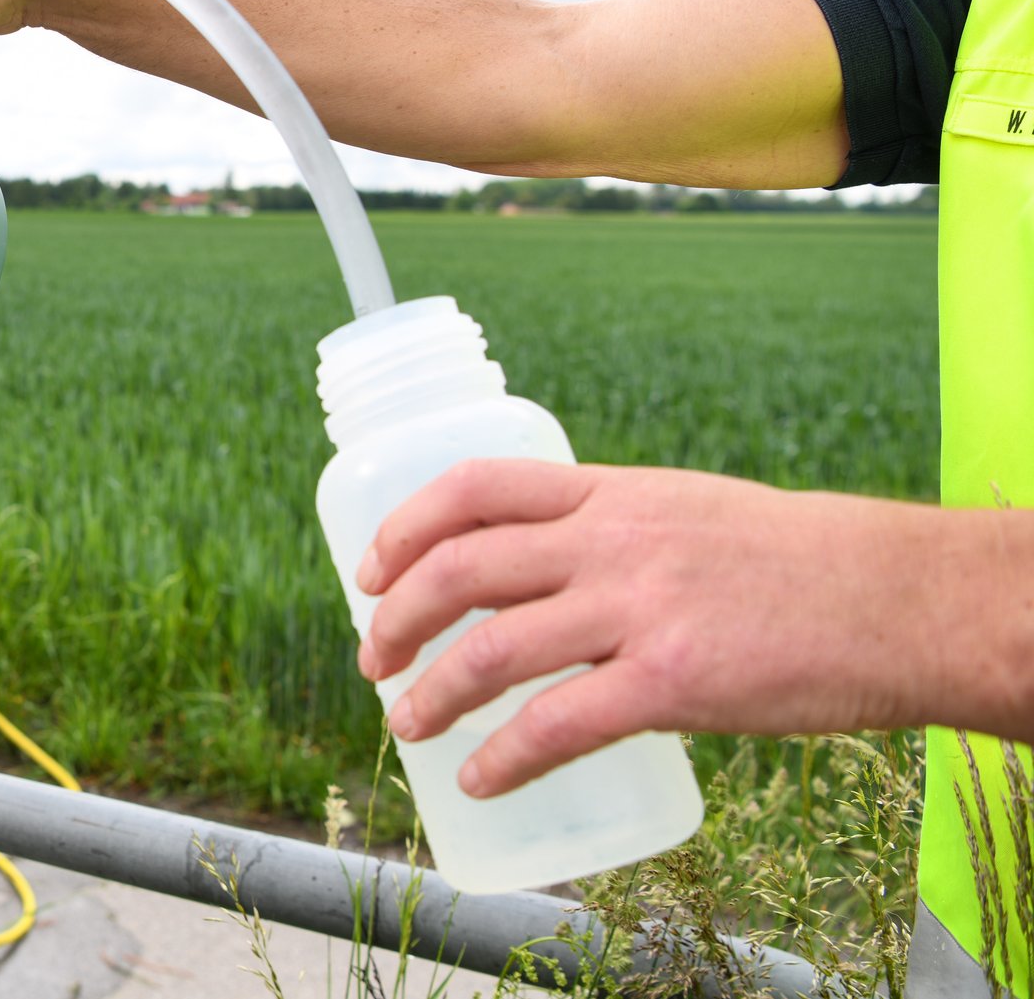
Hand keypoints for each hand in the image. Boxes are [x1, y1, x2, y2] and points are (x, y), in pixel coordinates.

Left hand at [352, 460, 1011, 798]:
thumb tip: (539, 575)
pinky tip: (479, 779)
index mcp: (612, 495)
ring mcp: (640, 610)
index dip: (403, 527)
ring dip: (431, 695)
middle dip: (396, 617)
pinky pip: (558, 725)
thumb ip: (611, 534)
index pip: (475, 486)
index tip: (368, 568)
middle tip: (373, 659)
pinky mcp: (674, 681)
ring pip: (492, 650)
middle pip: (460, 569)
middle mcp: (614, 542)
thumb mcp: (687, 513)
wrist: (898, 599)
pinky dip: (503, 758)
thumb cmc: (797, 564)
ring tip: (406, 727)